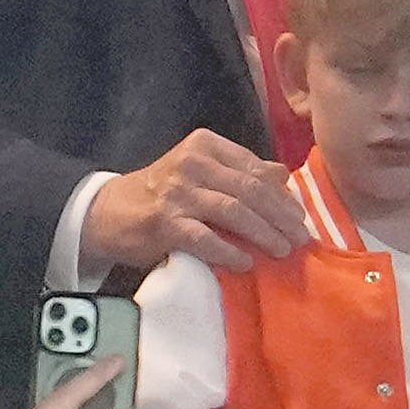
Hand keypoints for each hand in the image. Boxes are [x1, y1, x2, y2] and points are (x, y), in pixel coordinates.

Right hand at [82, 131, 308, 274]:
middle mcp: (192, 163)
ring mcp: (178, 192)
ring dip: (263, 234)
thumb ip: (239, 170)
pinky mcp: (166, 222)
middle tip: (301, 238)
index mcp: (205, 145)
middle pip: (250, 189)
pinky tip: (245, 263)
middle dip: (280, 216)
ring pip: (234, 211)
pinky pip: (206, 239)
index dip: (282, 195)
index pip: (254, 168)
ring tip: (282, 250)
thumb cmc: (162, 193)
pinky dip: (229, 252)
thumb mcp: (201, 170)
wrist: (109, 211)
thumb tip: (283, 175)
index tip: (300, 216)